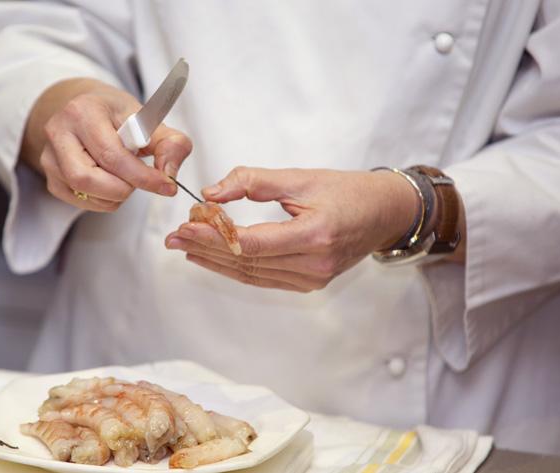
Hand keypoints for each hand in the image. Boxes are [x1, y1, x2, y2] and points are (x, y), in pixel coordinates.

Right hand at [21, 78, 191, 211]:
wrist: (87, 110)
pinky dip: (103, 200)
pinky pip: (78, 200)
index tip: (167, 186)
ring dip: (114, 195)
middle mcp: (58, 131)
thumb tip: (169, 175)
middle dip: (123, 188)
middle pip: (88, 178)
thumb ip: (170, 144)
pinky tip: (111, 183)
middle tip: (140, 179)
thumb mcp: (149, 120)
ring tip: (125, 177)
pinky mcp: (50, 177)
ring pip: (83, 192)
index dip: (142, 177)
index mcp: (83, 111)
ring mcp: (49, 156)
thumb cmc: (118, 115)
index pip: (111, 155)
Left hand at [165, 167, 418, 291]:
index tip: (185, 226)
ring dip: (216, 261)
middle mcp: (314, 264)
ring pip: (251, 274)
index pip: (251, 242)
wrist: (384, 214)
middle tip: (174, 238)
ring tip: (186, 248)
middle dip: (206, 249)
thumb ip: (253, 182)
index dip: (213, 236)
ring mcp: (312, 279)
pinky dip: (236, 268)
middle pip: (246, 261)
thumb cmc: (348, 191)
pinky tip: (215, 259)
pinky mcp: (309, 283)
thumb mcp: (300, 177)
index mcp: (315, 235)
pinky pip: (263, 278)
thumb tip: (212, 192)